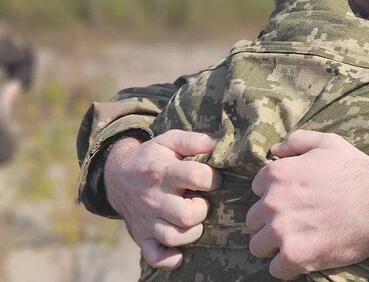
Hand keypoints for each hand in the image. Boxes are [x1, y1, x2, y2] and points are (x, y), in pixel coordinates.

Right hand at [104, 130, 221, 269]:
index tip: (212, 178)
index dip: (213, 178)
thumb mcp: (169, 140)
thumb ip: (194, 140)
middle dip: (202, 209)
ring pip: (174, 237)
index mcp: (163, 171)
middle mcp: (154, 198)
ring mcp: (146, 220)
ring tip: (192, 219)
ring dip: (191, 232)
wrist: (117, 175)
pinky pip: (155, 256)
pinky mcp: (140, 236)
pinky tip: (180, 250)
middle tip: (200, 201)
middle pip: (186, 214)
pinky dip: (170, 258)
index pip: (197, 177)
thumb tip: (220, 145)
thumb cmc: (152, 157)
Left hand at [246, 130, 368, 279]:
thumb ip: (297, 141)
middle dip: (270, 221)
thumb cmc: (357, 173)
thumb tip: (274, 150)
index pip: (257, 188)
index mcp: (277, 173)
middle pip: (254, 219)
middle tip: (295, 223)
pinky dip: (287, 267)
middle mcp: (273, 201)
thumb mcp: (329, 143)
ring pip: (258, 246)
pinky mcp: (294, 256)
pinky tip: (303, 259)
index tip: (292, 200)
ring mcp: (281, 231)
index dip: (274, 194)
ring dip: (273, 246)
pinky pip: (276, 270)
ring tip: (295, 243)